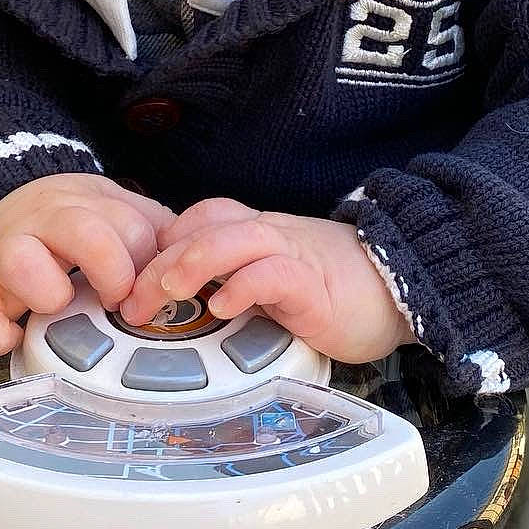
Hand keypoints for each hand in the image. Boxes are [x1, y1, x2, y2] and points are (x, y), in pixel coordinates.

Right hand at [0, 174, 170, 356]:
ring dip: (47, 291)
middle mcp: (46, 224)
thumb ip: (153, 229)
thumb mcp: (116, 209)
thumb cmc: (71, 218)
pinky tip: (16, 337)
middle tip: (116, 301)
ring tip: (60, 306)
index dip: (148, 262)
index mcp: (89, 206)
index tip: (148, 285)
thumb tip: (198, 259)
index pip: (133, 227)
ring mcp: (7, 255)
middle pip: (83, 233)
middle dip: (111, 271)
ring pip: (20, 262)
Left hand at [119, 197, 414, 364]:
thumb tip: (187, 306)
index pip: (196, 220)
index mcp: (256, 232)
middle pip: (201, 229)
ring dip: (191, 264)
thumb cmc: (337, 290)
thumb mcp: (276, 281)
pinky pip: (273, 274)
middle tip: (129, 302)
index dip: (158, 245)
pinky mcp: (313, 283)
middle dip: (157, 264)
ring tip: (164, 295)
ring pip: (231, 239)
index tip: (129, 282)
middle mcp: (268, 234)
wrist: (399, 286)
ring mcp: (291, 254)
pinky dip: (243, 286)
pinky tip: (222, 308)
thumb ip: (238, 282)